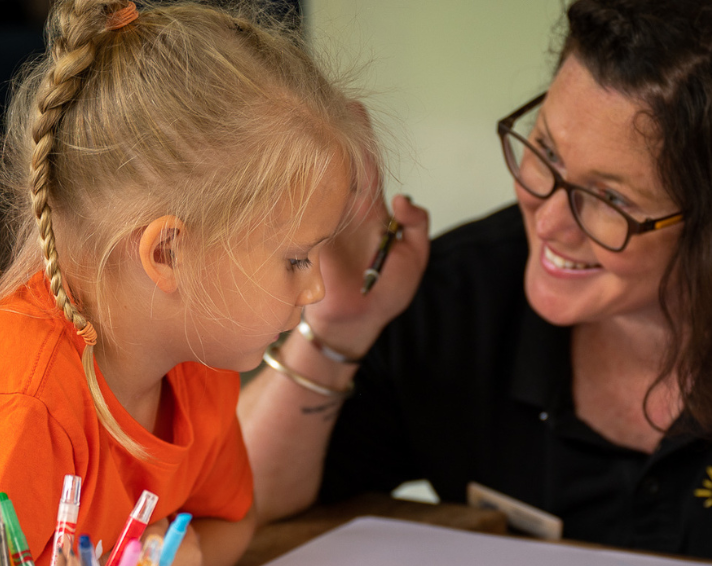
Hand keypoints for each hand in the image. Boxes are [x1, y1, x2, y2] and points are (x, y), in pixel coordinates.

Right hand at [304, 122, 429, 355]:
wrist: (356, 322)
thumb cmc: (385, 292)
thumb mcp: (415, 256)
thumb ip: (418, 224)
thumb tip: (402, 199)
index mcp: (369, 209)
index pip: (365, 164)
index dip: (360, 136)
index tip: (353, 107)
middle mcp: (343, 208)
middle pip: (336, 161)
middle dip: (331, 130)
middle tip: (323, 98)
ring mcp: (321, 220)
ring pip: (316, 178)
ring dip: (311, 149)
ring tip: (305, 117)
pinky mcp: (305, 238)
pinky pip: (302, 207)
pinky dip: (298, 185)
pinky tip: (293, 158)